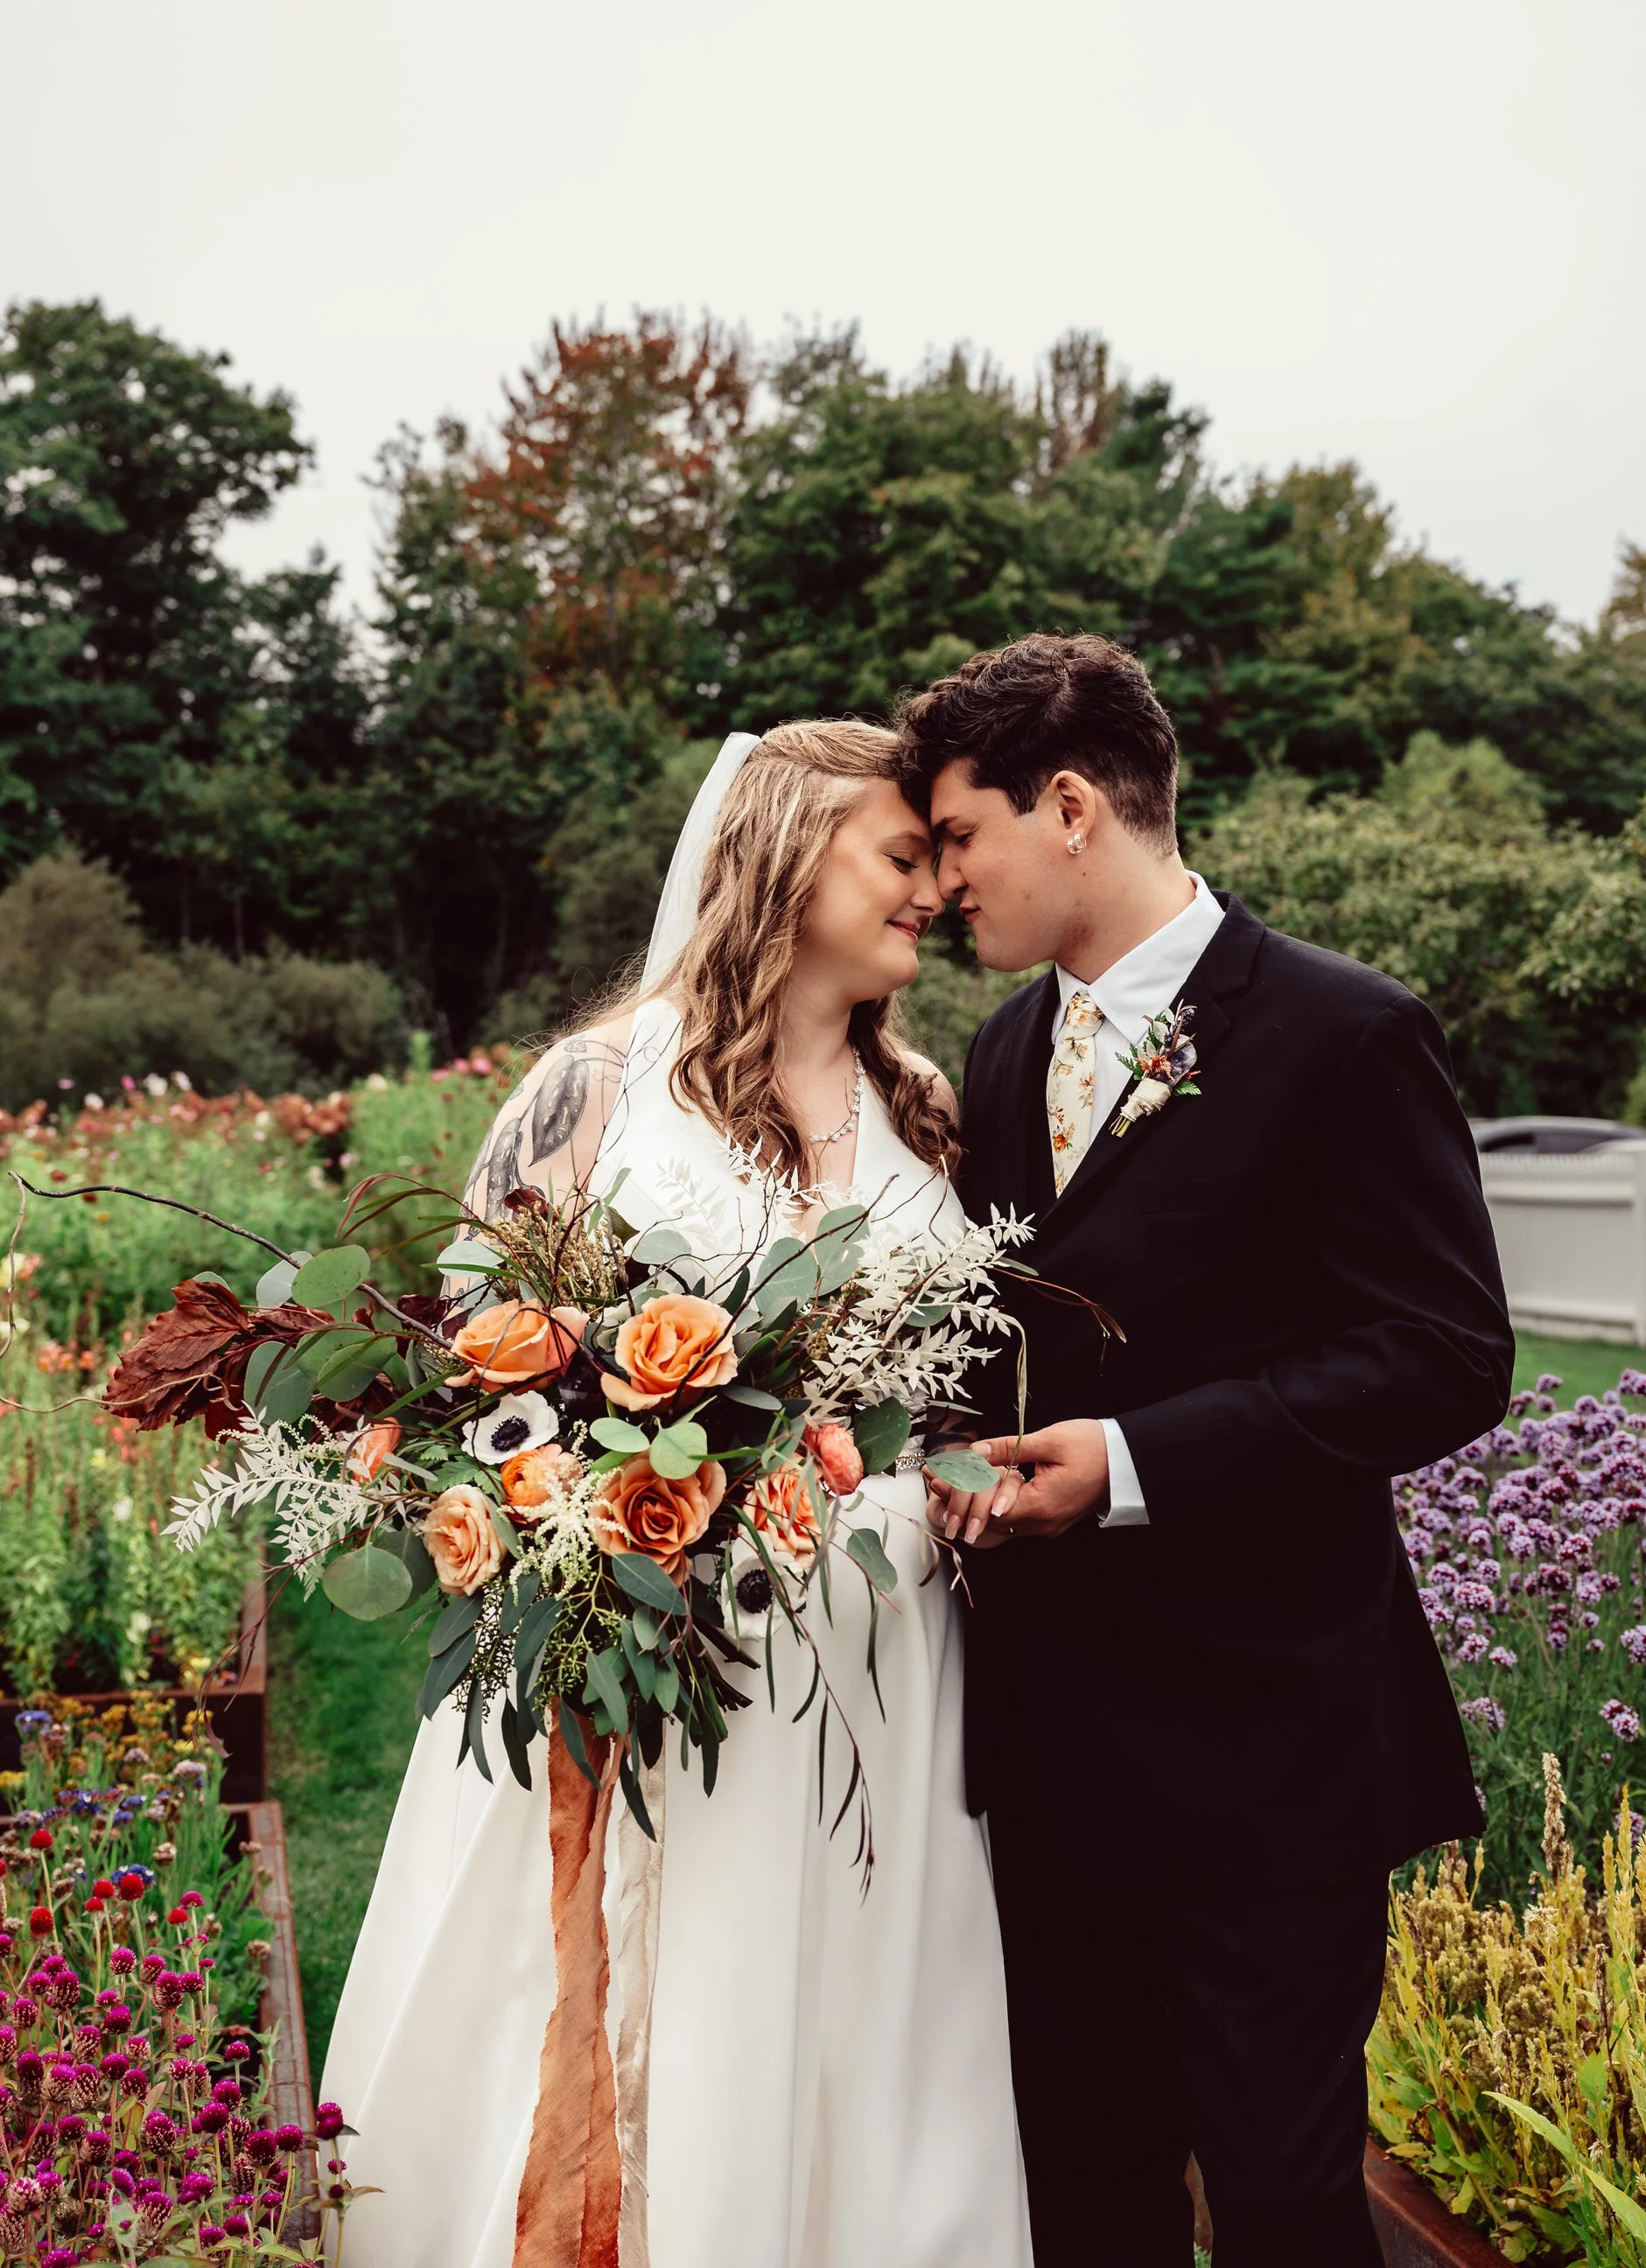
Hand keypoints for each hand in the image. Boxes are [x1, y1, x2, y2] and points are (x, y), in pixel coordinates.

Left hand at [925, 1421, 1110, 1548]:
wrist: (1129, 1461)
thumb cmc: (1094, 1446)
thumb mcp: (1049, 1440)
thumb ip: (1009, 1448)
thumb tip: (975, 1452)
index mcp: (1041, 1506)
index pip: (987, 1509)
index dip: (959, 1494)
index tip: (935, 1477)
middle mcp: (1042, 1524)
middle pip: (988, 1523)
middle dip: (959, 1502)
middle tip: (933, 1482)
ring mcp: (1047, 1525)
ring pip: (999, 1525)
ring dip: (973, 1506)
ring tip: (946, 1487)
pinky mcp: (1051, 1519)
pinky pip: (1013, 1521)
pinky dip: (992, 1508)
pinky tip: (977, 1492)